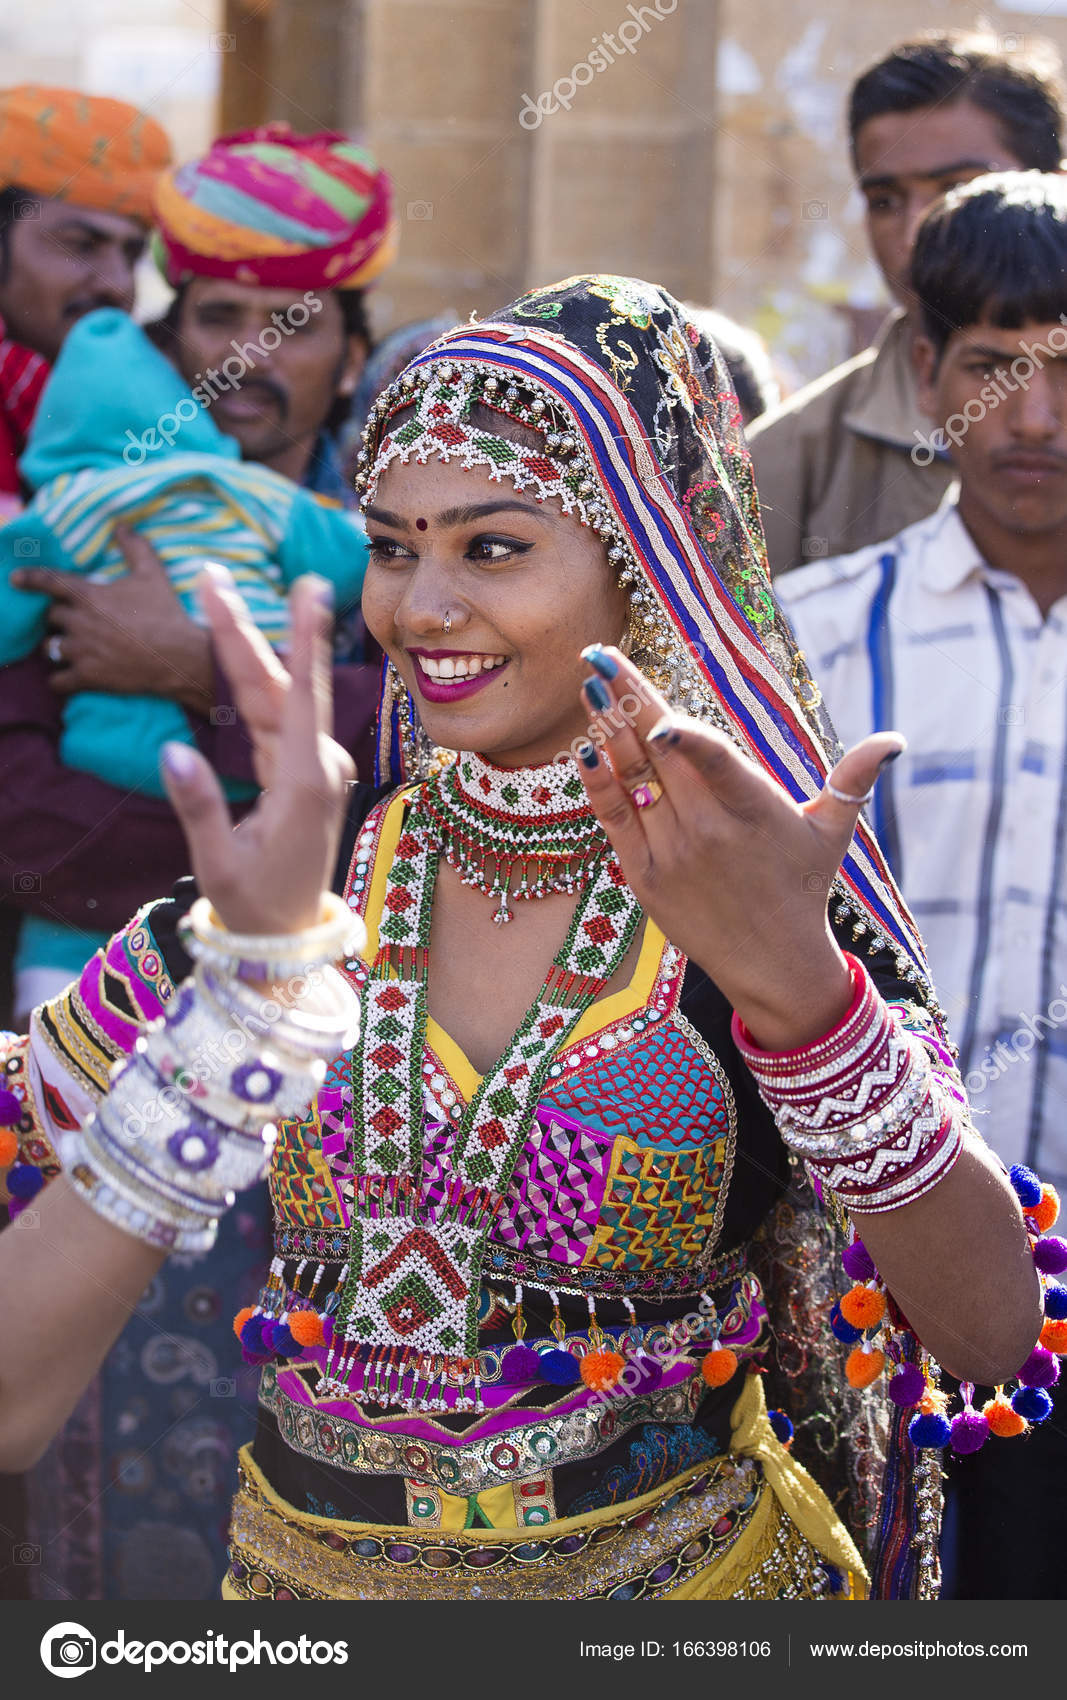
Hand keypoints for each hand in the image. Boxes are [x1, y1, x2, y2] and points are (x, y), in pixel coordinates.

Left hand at [13, 526, 213, 712]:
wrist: (178, 656)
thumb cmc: (165, 613)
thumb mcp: (153, 574)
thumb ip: (135, 548)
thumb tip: (122, 525)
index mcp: (88, 595)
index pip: (48, 582)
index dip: (29, 579)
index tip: (14, 580)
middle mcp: (78, 622)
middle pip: (51, 617)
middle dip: (59, 618)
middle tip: (73, 621)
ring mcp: (80, 651)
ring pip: (50, 648)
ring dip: (57, 646)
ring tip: (71, 648)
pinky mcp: (87, 677)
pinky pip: (58, 680)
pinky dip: (60, 679)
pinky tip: (67, 678)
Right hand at [159, 572, 354, 934]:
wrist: (288, 933)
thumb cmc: (255, 902)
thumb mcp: (218, 863)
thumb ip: (197, 808)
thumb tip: (173, 751)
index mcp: (304, 784)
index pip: (302, 699)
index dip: (302, 640)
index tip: (310, 590)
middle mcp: (316, 766)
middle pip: (275, 686)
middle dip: (242, 629)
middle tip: (212, 575)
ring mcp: (312, 766)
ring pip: (271, 696)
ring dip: (242, 647)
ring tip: (214, 593)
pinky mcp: (302, 770)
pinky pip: (272, 716)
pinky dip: (249, 682)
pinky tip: (235, 644)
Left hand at [576, 647, 903, 1050]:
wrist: (772, 963)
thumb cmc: (803, 886)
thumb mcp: (832, 831)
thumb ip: (854, 778)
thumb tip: (896, 740)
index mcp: (753, 809)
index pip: (716, 763)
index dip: (687, 739)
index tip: (660, 717)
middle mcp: (708, 829)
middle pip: (660, 753)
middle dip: (629, 701)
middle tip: (600, 657)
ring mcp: (671, 851)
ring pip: (632, 778)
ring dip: (608, 728)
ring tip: (592, 683)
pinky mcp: (644, 874)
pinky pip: (612, 818)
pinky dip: (597, 782)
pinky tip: (585, 746)